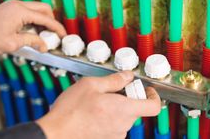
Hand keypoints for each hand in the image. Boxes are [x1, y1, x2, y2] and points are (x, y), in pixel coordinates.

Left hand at [0, 0, 65, 54]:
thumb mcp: (12, 43)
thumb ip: (32, 42)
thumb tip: (44, 46)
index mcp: (21, 12)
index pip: (46, 19)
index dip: (57, 28)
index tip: (63, 35)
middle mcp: (18, 5)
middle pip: (44, 9)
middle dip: (52, 21)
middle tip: (54, 34)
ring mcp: (13, 5)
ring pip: (37, 9)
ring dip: (43, 21)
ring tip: (43, 36)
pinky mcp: (10, 8)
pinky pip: (28, 11)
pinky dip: (34, 20)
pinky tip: (32, 31)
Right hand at [37, 71, 160, 138]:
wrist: (56, 134)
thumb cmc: (71, 111)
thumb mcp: (91, 85)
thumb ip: (114, 80)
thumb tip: (127, 76)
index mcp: (123, 109)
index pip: (153, 106)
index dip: (153, 95)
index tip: (146, 89)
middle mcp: (123, 125)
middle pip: (136, 108)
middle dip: (128, 97)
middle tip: (112, 90)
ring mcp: (116, 135)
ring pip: (124, 116)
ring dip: (117, 107)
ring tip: (98, 102)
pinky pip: (116, 125)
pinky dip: (110, 117)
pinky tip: (94, 112)